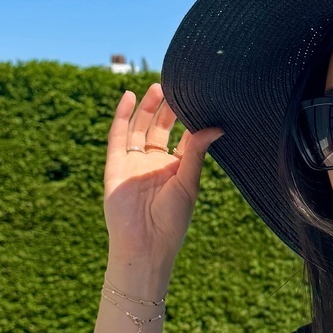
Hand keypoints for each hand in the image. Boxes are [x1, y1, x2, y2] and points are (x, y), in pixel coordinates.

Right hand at [102, 85, 222, 279]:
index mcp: (176, 170)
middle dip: (168, 108)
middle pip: (160, 128)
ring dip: (147, 108)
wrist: (144, 246)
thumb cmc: (172, 221)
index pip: (183, 137)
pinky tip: (128, 96)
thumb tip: (217, 127)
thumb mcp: (188, 182)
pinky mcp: (115, 166)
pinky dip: (122, 116)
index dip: (189, 119)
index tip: (199, 97)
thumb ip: (197, 152)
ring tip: (158, 86)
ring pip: (140, 128)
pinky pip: (117, 136)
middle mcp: (154, 164)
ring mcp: (134, 164)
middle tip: (177, 86)